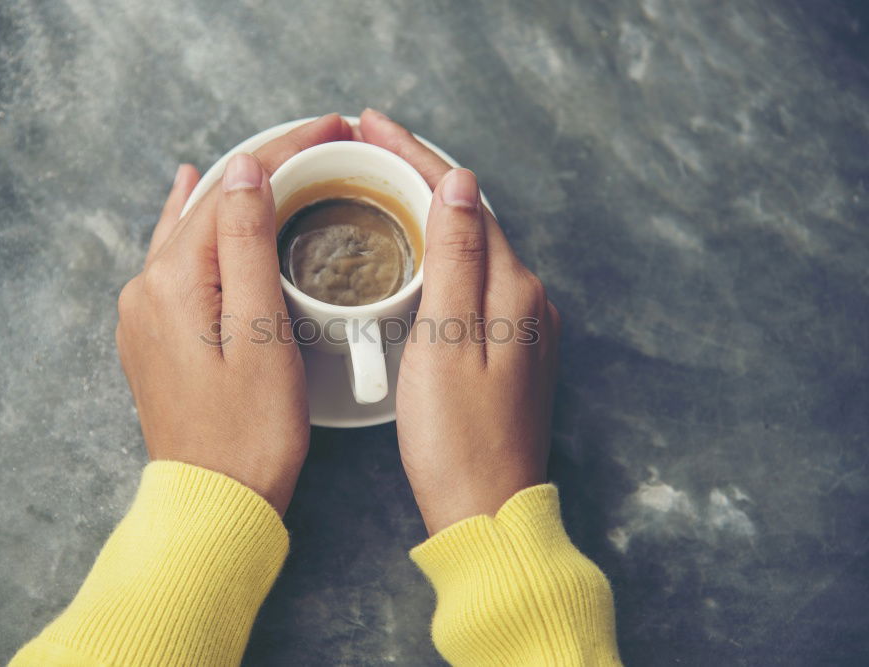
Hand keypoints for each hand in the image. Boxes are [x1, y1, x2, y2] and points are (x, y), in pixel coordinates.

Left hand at [116, 114, 351, 514]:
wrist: (215, 502)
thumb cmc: (251, 432)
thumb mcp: (261, 333)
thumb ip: (247, 245)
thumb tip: (244, 168)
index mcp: (173, 281)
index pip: (232, 189)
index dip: (286, 149)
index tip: (335, 128)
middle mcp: (146, 288)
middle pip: (209, 202)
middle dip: (266, 165)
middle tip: (324, 140)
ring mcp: (144, 312)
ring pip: (192, 227)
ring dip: (237, 192)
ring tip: (280, 159)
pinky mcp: (154, 334)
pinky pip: (178, 258)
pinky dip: (202, 224)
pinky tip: (196, 195)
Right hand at [358, 109, 560, 534]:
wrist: (486, 509)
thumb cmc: (457, 438)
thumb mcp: (446, 341)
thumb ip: (457, 259)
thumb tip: (460, 183)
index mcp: (512, 289)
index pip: (462, 199)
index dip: (415, 157)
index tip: (371, 125)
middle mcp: (526, 298)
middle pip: (470, 215)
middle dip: (419, 174)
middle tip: (367, 145)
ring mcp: (520, 324)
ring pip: (471, 245)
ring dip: (429, 209)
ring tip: (381, 183)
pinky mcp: (506, 349)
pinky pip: (472, 278)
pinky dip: (440, 251)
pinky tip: (413, 251)